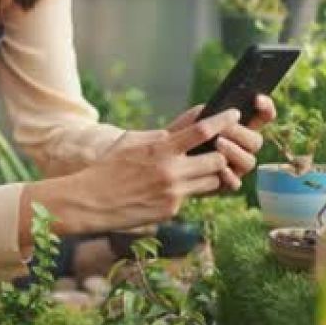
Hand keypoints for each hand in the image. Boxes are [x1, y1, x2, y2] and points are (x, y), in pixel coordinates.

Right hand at [71, 109, 239, 232]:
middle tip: (216, 152)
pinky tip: (171, 190)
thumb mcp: (128, 142)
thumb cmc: (106, 168)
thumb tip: (174, 133)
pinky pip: (192, 198)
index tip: (235, 114)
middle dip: (220, 155)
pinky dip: (187, 192)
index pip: (202, 131)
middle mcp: (171, 170)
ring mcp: (173, 192)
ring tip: (196, 171)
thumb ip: (155, 137)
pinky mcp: (171, 210)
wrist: (90, 201)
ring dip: (209, 175)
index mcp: (160, 148)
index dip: (223, 121)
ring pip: (212, 182)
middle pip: (217, 160)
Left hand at [166, 95, 276, 188]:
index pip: (261, 118)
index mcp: (238, 130)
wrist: (165, 168)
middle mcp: (241, 148)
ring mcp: (236, 168)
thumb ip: (200, 115)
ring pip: (249, 161)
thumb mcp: (187, 124)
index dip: (266, 108)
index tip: (257, 98)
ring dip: (235, 150)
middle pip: (256, 141)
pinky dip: (229, 175)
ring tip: (218, 142)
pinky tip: (221, 168)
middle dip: (241, 133)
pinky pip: (235, 183)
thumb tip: (213, 108)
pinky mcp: (225, 185)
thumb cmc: (177, 141)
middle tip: (223, 128)